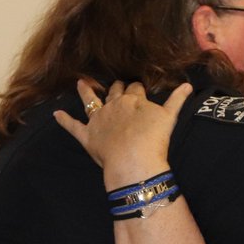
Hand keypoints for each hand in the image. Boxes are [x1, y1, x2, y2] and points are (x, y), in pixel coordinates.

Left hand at [54, 80, 192, 180]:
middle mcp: (113, 105)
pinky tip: (56, 114)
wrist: (134, 160)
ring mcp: (98, 120)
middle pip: (114, 91)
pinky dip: (64, 120)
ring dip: (85, 91)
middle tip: (116, 86)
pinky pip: (72, 126)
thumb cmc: (154, 139)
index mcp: (132, 99)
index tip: (139, 89)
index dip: (137, 88)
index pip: (134, 88)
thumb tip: (188, 86)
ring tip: (80, 83)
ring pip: (90, 101)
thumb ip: (177, 100)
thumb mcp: (169, 117)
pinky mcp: (87, 136)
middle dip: (116, 88)